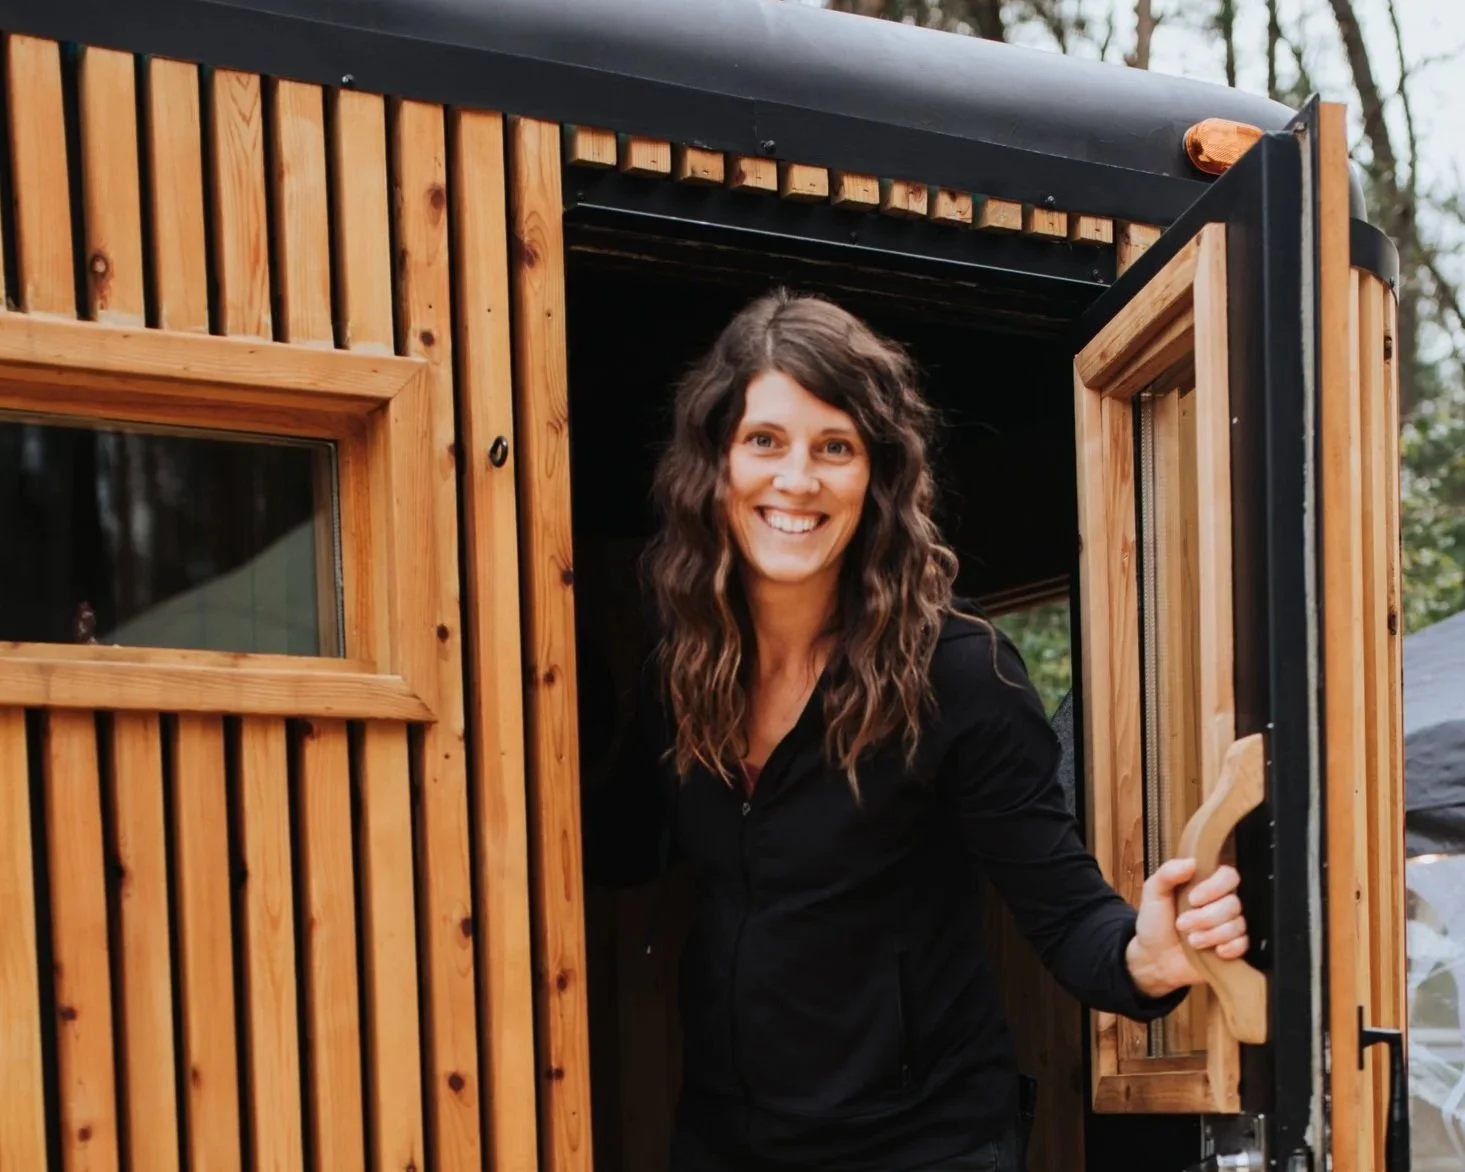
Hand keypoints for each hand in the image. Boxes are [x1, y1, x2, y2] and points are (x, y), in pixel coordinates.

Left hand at [1124, 859, 1248, 998]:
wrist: (1153, 957)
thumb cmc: (1154, 922)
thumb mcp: (1153, 893)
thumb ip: (1168, 873)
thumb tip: (1191, 862)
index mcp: (1204, 885)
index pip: (1229, 876)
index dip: (1215, 887)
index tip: (1193, 899)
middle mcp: (1220, 903)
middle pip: (1234, 903)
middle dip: (1206, 917)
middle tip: (1182, 924)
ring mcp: (1228, 925)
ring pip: (1238, 925)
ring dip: (1212, 934)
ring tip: (1191, 940)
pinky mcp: (1232, 947)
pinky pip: (1244, 944)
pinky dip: (1230, 947)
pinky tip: (1215, 951)